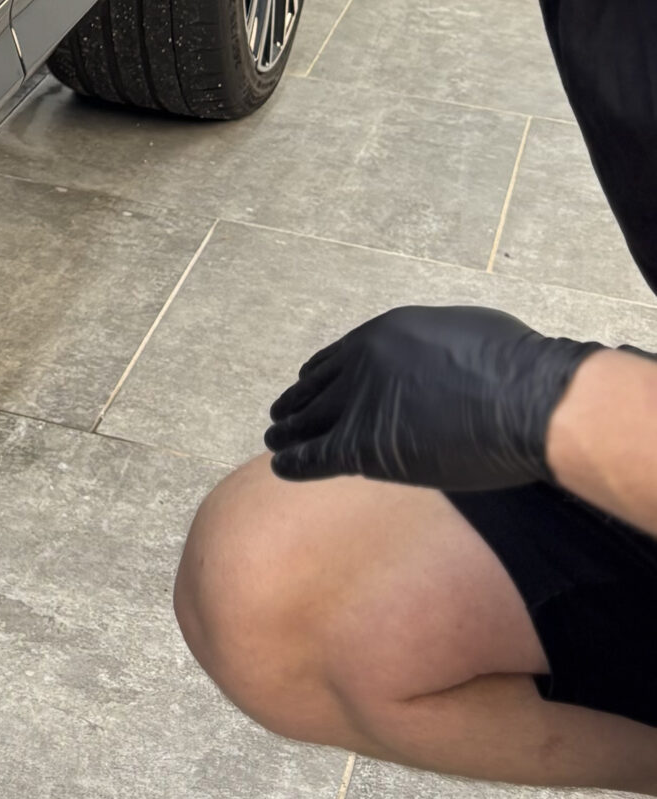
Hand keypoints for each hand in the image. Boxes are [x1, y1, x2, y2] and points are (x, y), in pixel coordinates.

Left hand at [265, 304, 603, 493]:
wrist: (524, 400)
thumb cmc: (512, 365)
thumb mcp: (463, 332)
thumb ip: (434, 347)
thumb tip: (437, 359)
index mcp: (384, 333)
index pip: (338, 358)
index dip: (319, 375)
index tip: (306, 383)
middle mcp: (362, 363)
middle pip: (318, 388)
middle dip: (298, 402)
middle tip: (280, 413)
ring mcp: (360, 402)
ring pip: (311, 420)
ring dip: (289, 430)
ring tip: (273, 438)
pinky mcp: (366, 444)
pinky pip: (319, 455)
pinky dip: (297, 461)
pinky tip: (281, 466)